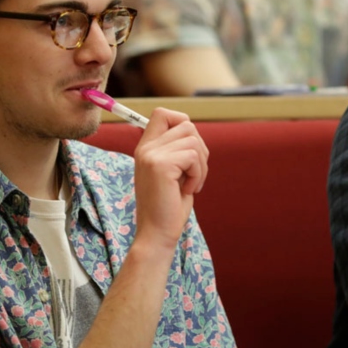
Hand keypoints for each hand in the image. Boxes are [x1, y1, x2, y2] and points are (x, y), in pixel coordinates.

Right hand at [132, 108, 208, 251]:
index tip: (188, 151)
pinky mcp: (160, 166)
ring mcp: (151, 155)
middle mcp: (145, 148)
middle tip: (194, 174)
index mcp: (145, 147)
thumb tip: (192, 131)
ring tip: (191, 184)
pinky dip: (198, 174)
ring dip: (201, 164)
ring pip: (193, 140)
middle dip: (200, 149)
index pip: (163, 113)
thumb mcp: (172, 172)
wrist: (157, 233)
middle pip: (186, 124)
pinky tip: (187, 190)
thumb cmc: (168, 206)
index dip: (182, 123)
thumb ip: (177, 150)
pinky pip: (193, 156)